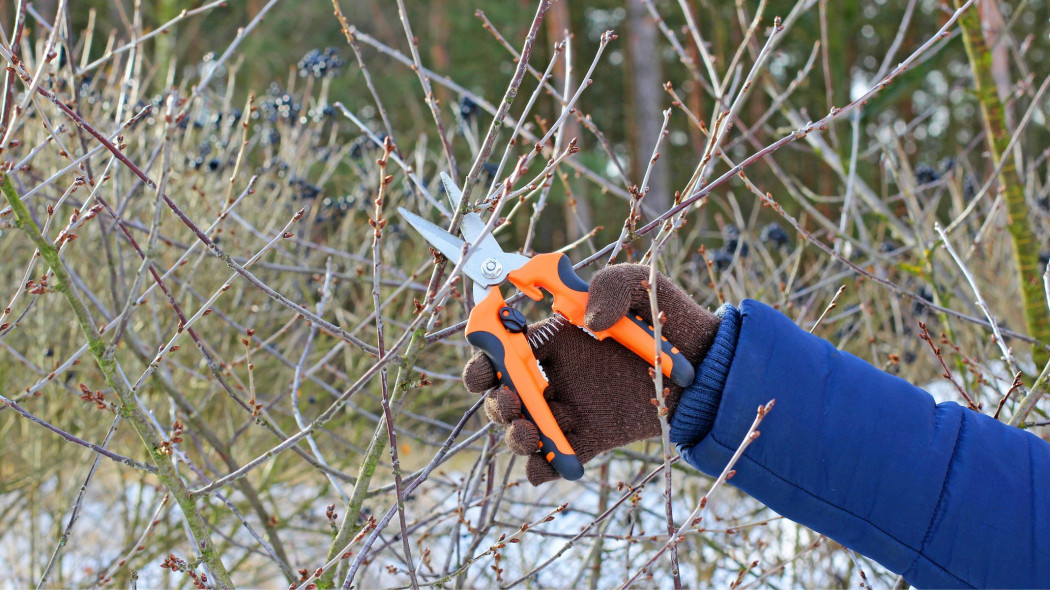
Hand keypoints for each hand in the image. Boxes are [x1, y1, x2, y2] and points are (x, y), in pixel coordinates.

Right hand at [462, 264, 721, 484]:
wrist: (706, 366)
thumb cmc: (668, 317)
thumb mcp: (640, 284)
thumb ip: (611, 285)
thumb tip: (590, 321)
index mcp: (553, 336)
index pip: (501, 348)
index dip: (482, 358)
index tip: (484, 366)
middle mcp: (553, 375)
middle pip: (502, 393)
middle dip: (495, 401)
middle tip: (511, 401)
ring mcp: (570, 410)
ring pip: (521, 429)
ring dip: (513, 434)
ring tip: (530, 433)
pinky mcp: (590, 441)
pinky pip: (554, 462)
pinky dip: (543, 467)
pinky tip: (550, 462)